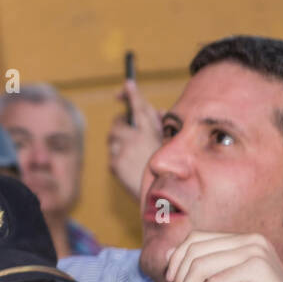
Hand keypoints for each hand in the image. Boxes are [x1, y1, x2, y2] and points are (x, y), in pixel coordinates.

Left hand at [108, 79, 160, 197]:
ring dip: (120, 142)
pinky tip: (131, 168)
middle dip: (121, 125)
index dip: (132, 93)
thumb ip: (162, 125)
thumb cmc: (170, 170)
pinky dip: (119, 159)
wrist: (162, 197)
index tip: (127, 84)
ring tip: (133, 155)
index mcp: (150, 131)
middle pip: (117, 123)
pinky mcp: (114, 163)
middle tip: (127, 131)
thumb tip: (157, 111)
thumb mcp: (170, 144)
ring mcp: (122, 150)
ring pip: (112, 139)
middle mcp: (134, 137)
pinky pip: (113, 156)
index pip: (139, 106)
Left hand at [165, 231, 282, 281]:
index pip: (195, 238)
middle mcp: (251, 240)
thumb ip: (201, 269)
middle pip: (194, 251)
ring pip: (200, 267)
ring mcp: (256, 252)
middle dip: (179, 280)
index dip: (177, 262)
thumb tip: (169, 252)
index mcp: (243, 240)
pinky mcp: (258, 269)